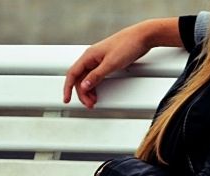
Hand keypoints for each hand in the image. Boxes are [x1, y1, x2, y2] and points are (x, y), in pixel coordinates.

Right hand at [63, 17, 178, 108]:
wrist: (142, 37)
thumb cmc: (128, 45)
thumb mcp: (111, 64)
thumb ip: (96, 76)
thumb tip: (84, 86)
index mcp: (89, 56)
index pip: (72, 74)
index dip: (68, 88)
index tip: (67, 99)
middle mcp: (92, 58)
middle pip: (80, 79)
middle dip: (82, 93)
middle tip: (89, 104)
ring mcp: (99, 60)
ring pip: (88, 78)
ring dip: (89, 91)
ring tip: (94, 101)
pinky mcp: (107, 62)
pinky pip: (95, 76)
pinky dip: (95, 86)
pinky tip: (98, 92)